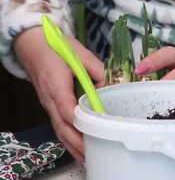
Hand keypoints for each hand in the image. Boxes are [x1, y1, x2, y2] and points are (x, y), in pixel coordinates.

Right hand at [14, 26, 103, 161]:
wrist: (32, 45)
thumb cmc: (56, 47)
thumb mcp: (80, 54)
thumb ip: (98, 70)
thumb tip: (113, 86)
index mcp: (56, 84)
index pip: (66, 107)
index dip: (78, 120)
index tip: (93, 129)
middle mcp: (50, 98)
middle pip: (62, 126)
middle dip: (77, 142)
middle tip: (93, 154)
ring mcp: (48, 104)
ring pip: (59, 130)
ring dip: (72, 145)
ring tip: (88, 158)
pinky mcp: (50, 105)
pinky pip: (58, 126)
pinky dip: (67, 139)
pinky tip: (78, 148)